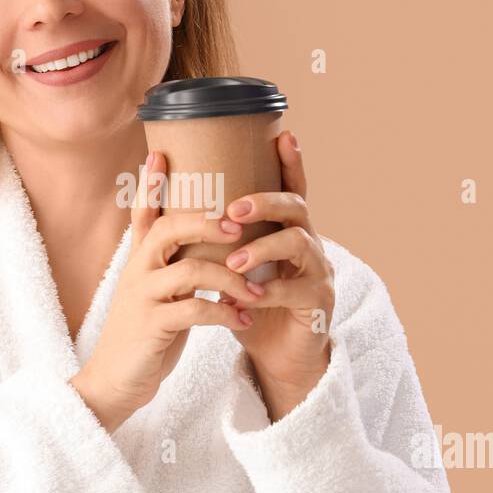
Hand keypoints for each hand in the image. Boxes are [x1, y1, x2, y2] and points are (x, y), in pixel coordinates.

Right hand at [70, 150, 266, 432]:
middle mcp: (138, 271)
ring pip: (190, 270)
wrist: (116, 381)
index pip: (143, 213)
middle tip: (239, 225)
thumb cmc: (144, 334)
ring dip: (230, 278)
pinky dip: (224, 313)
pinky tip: (243, 321)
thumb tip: (209, 243)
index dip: (152, 183)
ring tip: (256, 292)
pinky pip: (195, 310)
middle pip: (169, 229)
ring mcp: (143, 297)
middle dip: (207, 221)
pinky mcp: (152, 326)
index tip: (161, 152)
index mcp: (139, 260)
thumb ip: (176, 266)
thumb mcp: (158, 293)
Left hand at [217, 130, 335, 421]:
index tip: (284, 134)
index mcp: (287, 231)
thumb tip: (173, 205)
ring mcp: (319, 273)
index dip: (290, 163)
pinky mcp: (319, 304)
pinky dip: (270, 293)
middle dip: (265, 202)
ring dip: (264, 248)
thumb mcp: (231, 269)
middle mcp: (309, 245)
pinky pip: (298, 290)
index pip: (291, 189)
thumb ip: (217, 241)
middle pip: (298, 207)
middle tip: (233, 209)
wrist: (275, 358)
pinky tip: (248, 299)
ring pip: (301, 244)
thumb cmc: (250, 306)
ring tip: (233, 262)